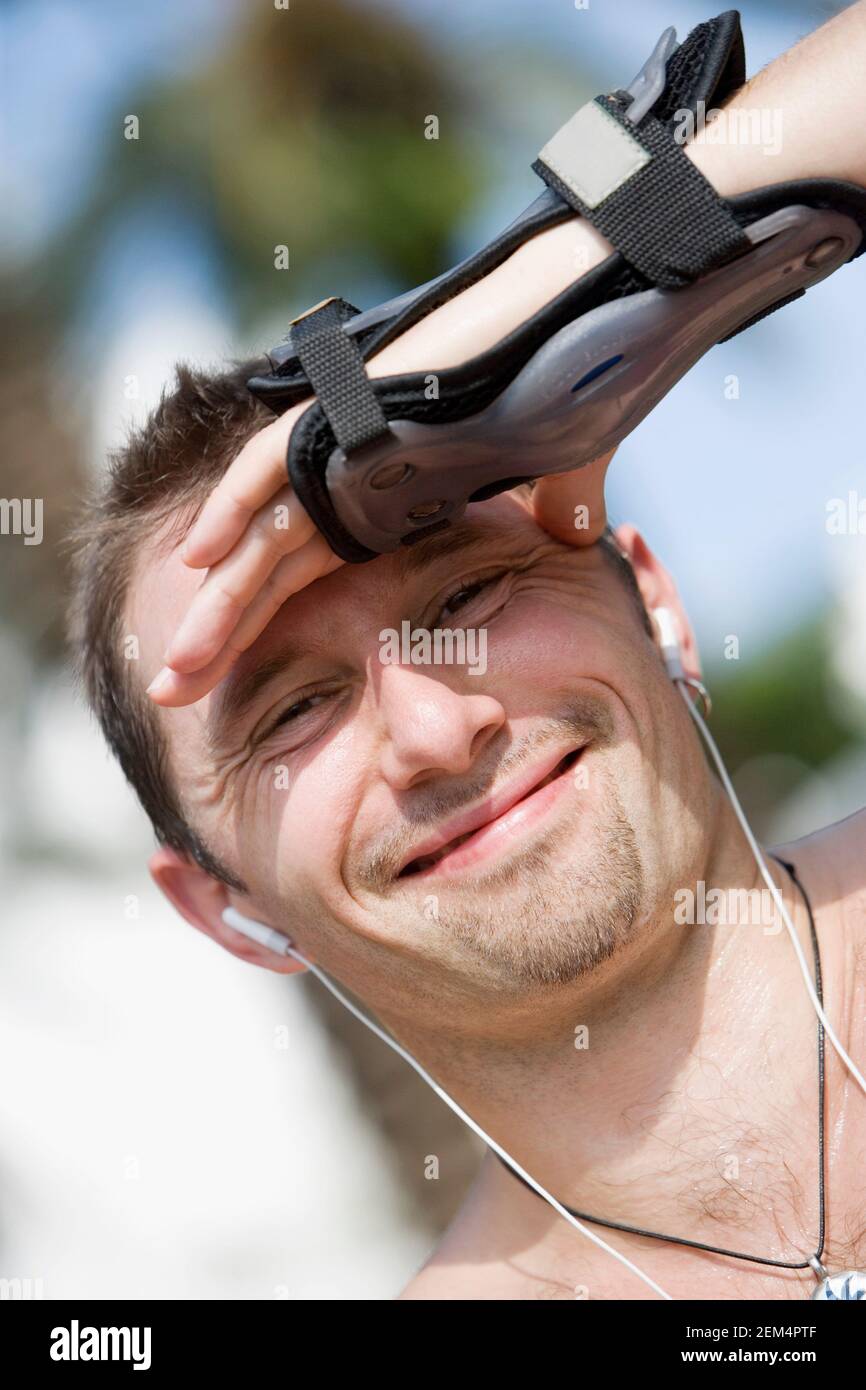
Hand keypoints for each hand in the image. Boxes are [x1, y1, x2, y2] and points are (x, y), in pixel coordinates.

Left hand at [148, 216, 616, 708]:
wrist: (587, 306)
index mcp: (382, 497)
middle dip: (216, 636)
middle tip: (171, 694)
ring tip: (176, 673)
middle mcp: (348, 475)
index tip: (224, 688)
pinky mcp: (346, 408)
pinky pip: (276, 462)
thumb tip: (578, 531)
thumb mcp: (561, 465)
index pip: (299, 577)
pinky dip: (236, 505)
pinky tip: (198, 558)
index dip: (258, 632)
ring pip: (260, 535)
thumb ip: (558, 503)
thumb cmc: (578, 374)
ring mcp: (342, 441)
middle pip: (262, 569)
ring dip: (216, 604)